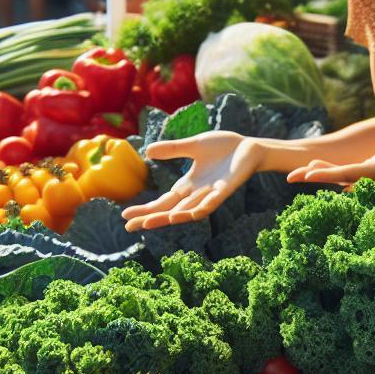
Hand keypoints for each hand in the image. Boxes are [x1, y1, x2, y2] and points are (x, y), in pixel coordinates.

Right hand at [122, 131, 260, 230]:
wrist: (250, 147)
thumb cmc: (223, 148)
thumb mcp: (193, 146)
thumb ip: (172, 149)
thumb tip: (147, 151)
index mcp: (188, 185)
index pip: (162, 202)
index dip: (145, 209)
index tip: (125, 216)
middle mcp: (197, 194)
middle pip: (170, 211)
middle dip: (151, 218)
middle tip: (130, 227)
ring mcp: (211, 194)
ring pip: (189, 211)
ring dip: (172, 217)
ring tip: (153, 222)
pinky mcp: (226, 190)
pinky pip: (211, 203)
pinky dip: (200, 208)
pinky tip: (188, 213)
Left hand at [286, 109, 374, 185]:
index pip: (344, 173)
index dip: (324, 174)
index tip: (304, 174)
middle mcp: (372, 178)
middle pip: (337, 178)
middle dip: (315, 177)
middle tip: (290, 176)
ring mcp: (373, 179)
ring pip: (342, 178)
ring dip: (323, 174)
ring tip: (303, 171)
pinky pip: (349, 176)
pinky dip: (334, 173)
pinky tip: (323, 169)